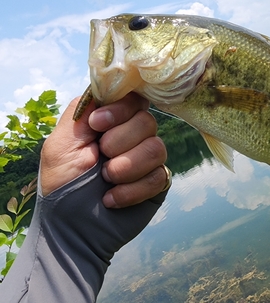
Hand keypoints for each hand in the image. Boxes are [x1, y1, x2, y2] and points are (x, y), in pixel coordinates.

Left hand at [40, 92, 167, 207]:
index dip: (120, 110)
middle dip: (120, 143)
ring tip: (105, 181)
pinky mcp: (157, 183)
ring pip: (157, 148)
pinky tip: (112, 199)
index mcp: (110, 122)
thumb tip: (107, 92)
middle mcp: (132, 136)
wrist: (70, 228)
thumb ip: (82, 111)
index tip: (97, 126)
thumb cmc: (61, 184)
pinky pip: (159, 176)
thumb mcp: (60, 143)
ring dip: (126, 168)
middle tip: (100, 160)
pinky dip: (132, 190)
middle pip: (147, 121)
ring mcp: (147, 160)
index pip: (132, 99)